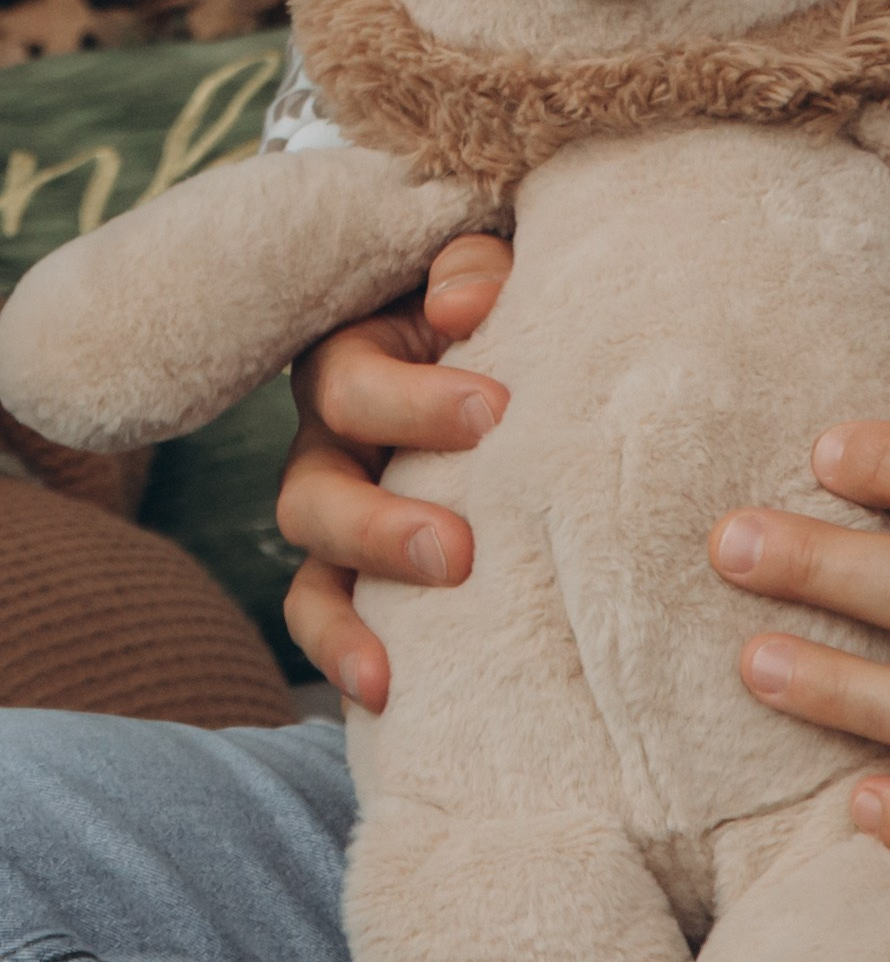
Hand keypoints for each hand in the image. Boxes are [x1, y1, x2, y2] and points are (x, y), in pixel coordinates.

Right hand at [277, 236, 512, 708]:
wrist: (507, 336)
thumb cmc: (493, 296)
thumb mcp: (481, 266)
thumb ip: (472, 271)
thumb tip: (458, 306)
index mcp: (352, 357)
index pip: (352, 386)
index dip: (416, 403)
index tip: (496, 412)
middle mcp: (330, 441)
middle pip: (311, 494)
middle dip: (379, 529)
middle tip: (458, 551)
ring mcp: (341, 510)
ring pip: (310, 571)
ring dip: (350, 617)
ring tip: (392, 666)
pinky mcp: (361, 565)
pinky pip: (331, 617)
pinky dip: (346, 656)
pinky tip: (384, 695)